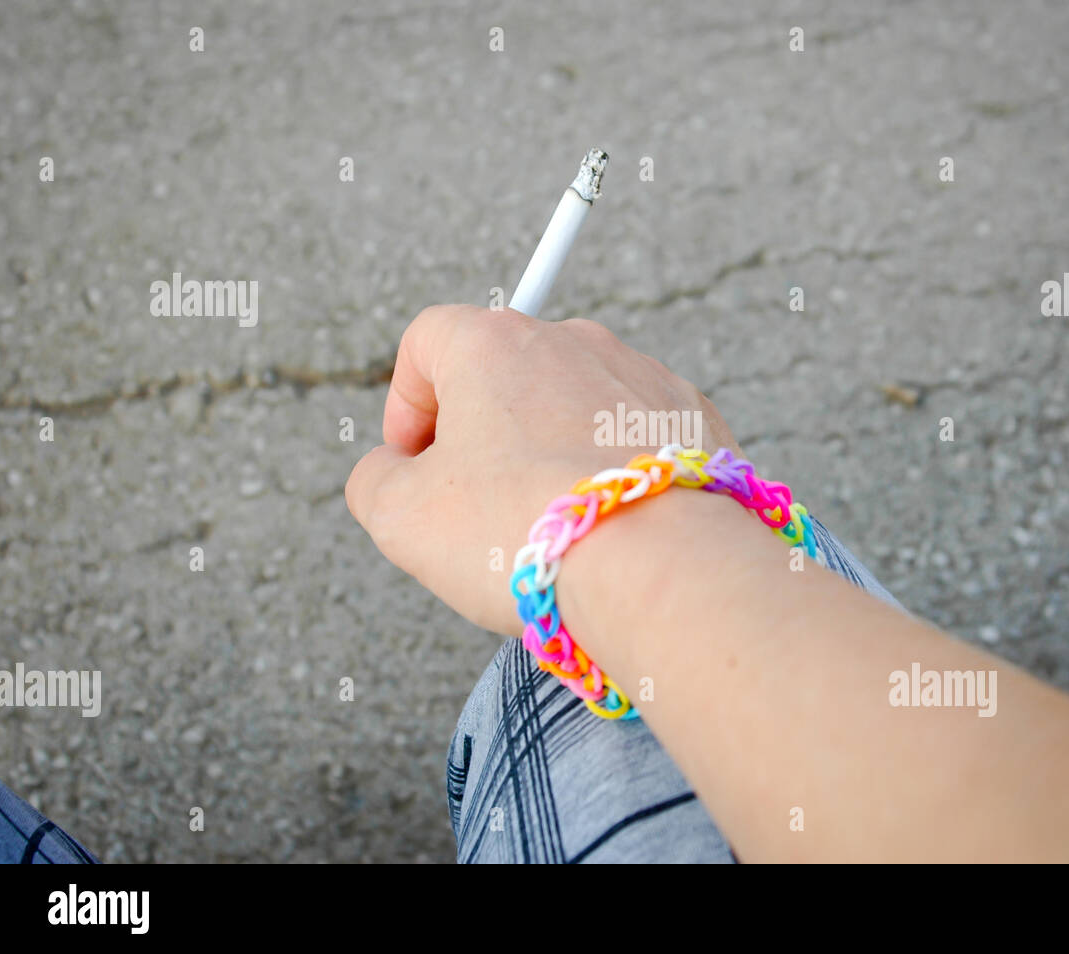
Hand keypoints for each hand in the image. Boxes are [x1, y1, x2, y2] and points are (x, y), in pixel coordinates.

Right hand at [345, 304, 739, 636]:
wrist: (661, 567)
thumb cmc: (524, 532)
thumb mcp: (402, 518)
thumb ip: (375, 481)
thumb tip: (389, 470)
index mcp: (493, 343)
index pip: (427, 341)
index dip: (406, 403)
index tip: (412, 463)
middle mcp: (573, 340)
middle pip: (505, 375)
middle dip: (482, 436)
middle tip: (476, 507)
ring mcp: (641, 374)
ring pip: (574, 406)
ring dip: (551, 453)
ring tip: (549, 526)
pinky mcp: (693, 417)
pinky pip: (636, 436)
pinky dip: (614, 471)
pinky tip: (609, 526)